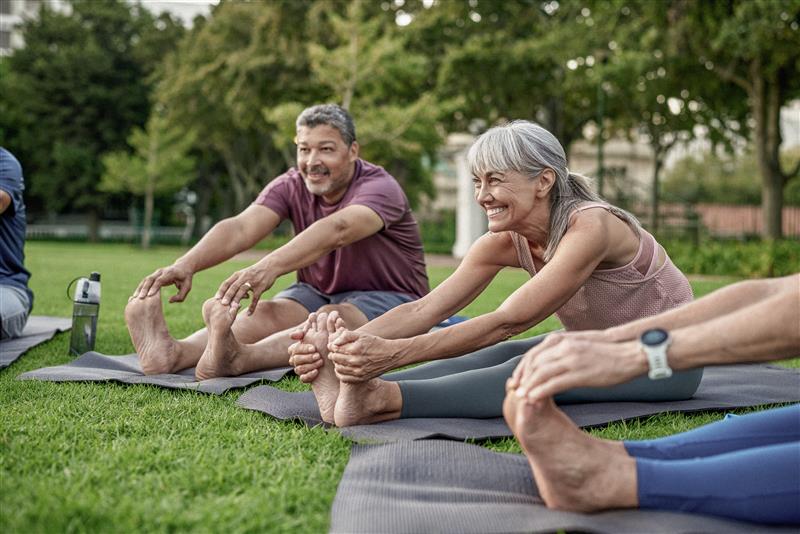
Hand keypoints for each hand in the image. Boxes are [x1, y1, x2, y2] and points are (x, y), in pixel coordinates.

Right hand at [134, 263, 193, 301]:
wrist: (183, 267)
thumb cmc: (185, 278)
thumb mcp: (187, 287)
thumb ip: (180, 296)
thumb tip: (169, 300)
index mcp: (170, 273)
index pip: (160, 280)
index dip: (154, 287)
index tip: (149, 296)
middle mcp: (162, 271)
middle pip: (150, 279)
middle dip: (144, 288)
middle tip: (140, 298)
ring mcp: (157, 272)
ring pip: (146, 280)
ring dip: (140, 288)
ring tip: (134, 298)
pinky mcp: (154, 275)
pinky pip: (145, 281)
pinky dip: (140, 287)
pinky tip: (136, 295)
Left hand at [216, 263, 276, 313]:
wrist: (269, 266)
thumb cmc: (255, 272)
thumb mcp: (244, 274)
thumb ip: (235, 282)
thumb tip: (227, 293)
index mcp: (238, 275)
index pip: (227, 283)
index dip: (221, 290)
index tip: (216, 298)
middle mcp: (244, 277)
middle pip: (234, 287)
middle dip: (228, 295)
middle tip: (222, 304)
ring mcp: (253, 282)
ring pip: (243, 291)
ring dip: (238, 300)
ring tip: (233, 309)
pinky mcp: (261, 287)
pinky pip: (255, 298)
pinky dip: (252, 306)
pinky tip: (249, 313)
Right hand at [287, 312, 334, 381]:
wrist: (343, 377)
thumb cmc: (341, 356)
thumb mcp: (340, 341)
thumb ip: (338, 328)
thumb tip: (336, 314)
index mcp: (310, 343)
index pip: (298, 336)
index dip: (298, 334)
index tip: (303, 338)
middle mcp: (305, 354)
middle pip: (293, 350)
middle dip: (303, 350)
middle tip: (316, 352)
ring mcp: (305, 366)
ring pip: (296, 363)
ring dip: (307, 362)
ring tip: (320, 362)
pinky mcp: (307, 378)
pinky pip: (301, 377)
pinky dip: (308, 374)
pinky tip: (316, 372)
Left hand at [328, 330, 401, 382]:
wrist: (391, 355)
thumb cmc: (375, 343)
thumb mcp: (361, 335)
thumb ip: (346, 336)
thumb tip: (334, 343)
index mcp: (355, 349)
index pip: (334, 348)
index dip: (332, 346)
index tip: (334, 345)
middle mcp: (356, 361)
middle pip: (335, 358)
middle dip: (333, 354)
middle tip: (335, 352)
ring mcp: (358, 371)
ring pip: (338, 368)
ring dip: (336, 363)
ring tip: (339, 359)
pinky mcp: (361, 378)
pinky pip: (344, 378)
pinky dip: (340, 373)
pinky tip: (342, 368)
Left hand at [508, 335, 645, 402]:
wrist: (630, 354)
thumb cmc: (607, 352)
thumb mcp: (580, 345)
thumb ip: (564, 350)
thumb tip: (552, 360)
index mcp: (562, 341)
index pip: (534, 354)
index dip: (523, 367)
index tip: (518, 378)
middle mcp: (564, 348)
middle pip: (534, 363)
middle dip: (522, 377)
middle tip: (515, 389)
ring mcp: (571, 360)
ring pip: (540, 374)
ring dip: (528, 386)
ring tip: (521, 397)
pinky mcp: (579, 373)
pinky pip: (554, 384)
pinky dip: (540, 391)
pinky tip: (534, 399)